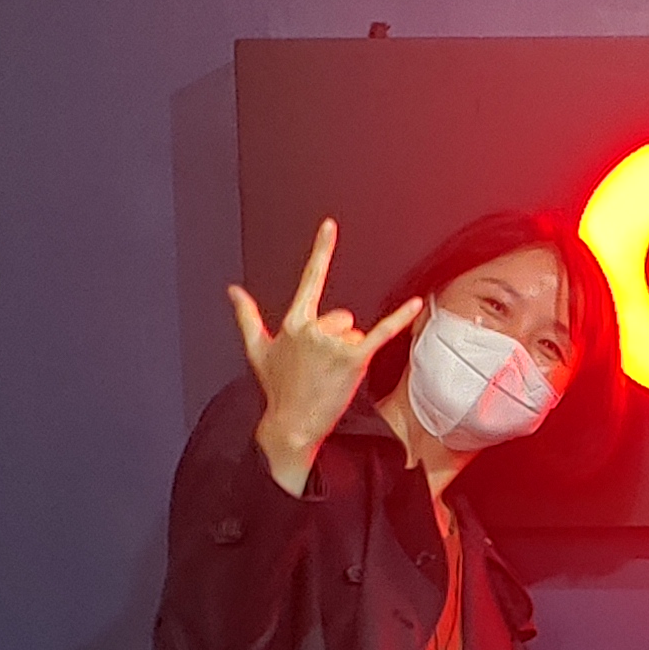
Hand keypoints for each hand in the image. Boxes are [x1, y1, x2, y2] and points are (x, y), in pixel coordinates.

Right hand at [230, 218, 421, 492]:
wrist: (291, 424)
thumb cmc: (276, 388)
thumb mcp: (257, 350)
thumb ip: (246, 316)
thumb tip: (232, 290)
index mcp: (294, 322)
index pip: (310, 279)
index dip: (321, 250)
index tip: (330, 224)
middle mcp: (313, 328)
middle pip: (342, 317)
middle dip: (337, 339)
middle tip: (321, 367)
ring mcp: (333, 343)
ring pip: (354, 333)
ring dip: (348, 353)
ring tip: (331, 376)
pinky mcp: (353, 359)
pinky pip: (381, 333)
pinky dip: (400, 318)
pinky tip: (416, 303)